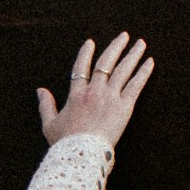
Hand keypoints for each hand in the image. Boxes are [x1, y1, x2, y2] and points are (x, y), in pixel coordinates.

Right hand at [39, 32, 153, 146]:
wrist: (82, 154)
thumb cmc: (65, 143)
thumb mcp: (49, 124)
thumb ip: (45, 105)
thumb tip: (40, 90)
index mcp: (76, 95)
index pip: (81, 68)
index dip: (85, 54)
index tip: (90, 42)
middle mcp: (94, 91)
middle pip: (106, 63)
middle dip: (116, 47)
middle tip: (124, 35)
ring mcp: (110, 98)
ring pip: (123, 70)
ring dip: (133, 55)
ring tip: (141, 43)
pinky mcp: (124, 107)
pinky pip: (135, 85)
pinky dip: (143, 73)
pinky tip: (150, 62)